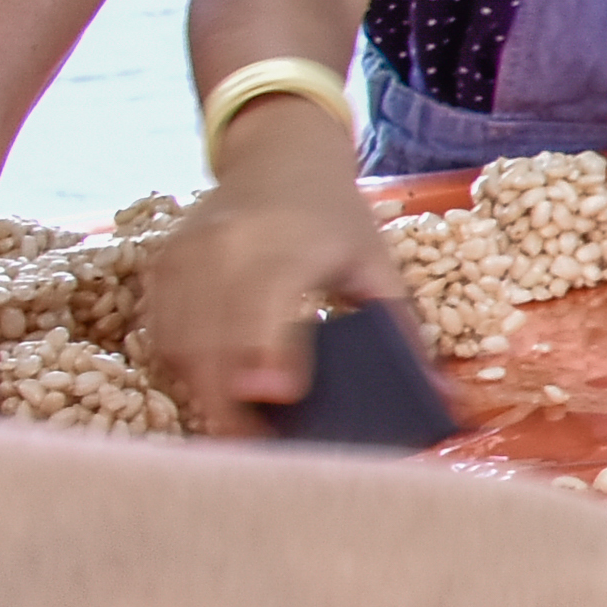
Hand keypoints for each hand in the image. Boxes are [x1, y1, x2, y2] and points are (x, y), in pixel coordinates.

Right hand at [144, 107, 409, 429]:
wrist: (278, 158)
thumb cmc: (337, 220)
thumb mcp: (378, 265)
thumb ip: (404, 333)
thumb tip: (446, 405)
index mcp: (288, 243)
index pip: (267, 302)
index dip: (268, 352)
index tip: (277, 398)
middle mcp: (228, 245)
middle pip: (214, 336)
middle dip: (230, 399)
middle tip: (257, 448)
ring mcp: (186, 254)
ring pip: (179, 341)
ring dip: (202, 392)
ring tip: (235, 430)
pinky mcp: (162, 265)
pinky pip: (159, 331)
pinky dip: (182, 368)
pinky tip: (210, 390)